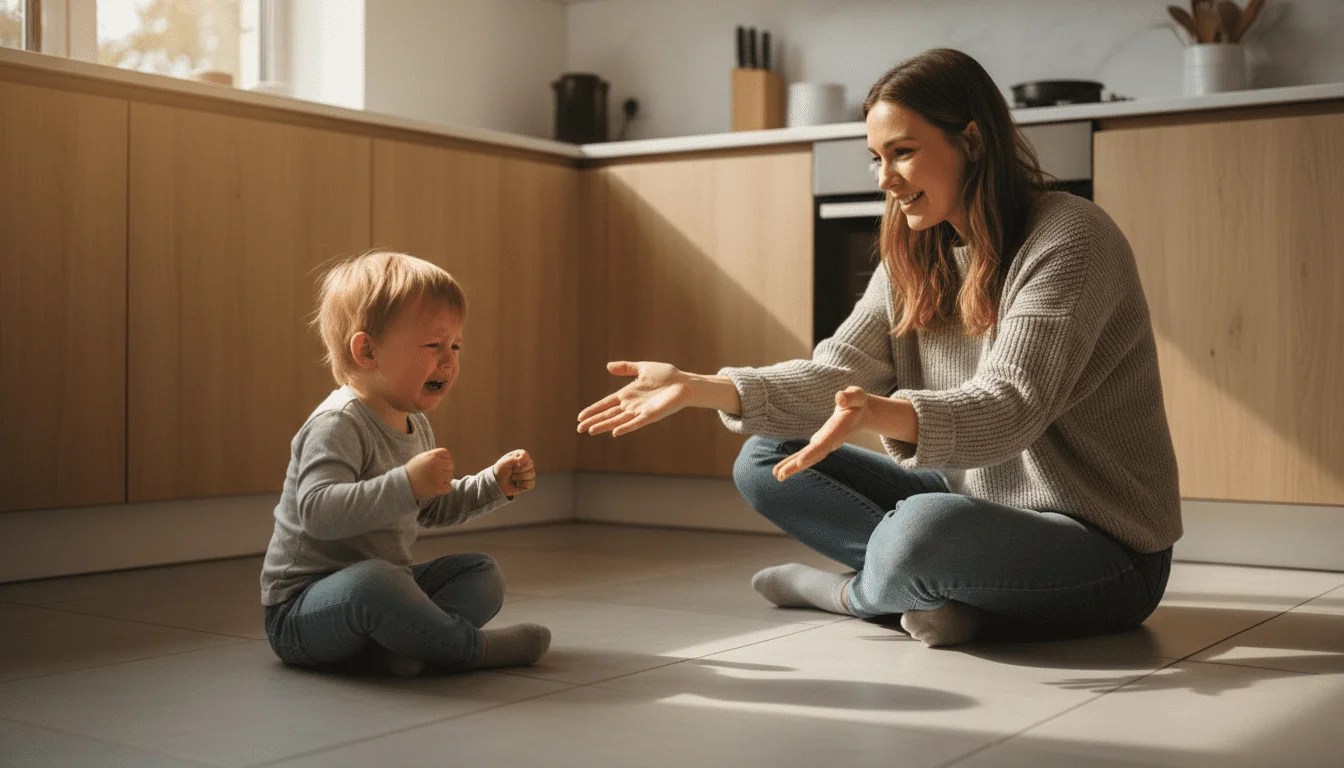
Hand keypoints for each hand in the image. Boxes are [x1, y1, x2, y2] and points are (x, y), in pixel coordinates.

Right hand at [406, 447, 454, 500]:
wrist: (402, 485)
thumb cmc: (412, 471)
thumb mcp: (421, 458)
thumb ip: (434, 456)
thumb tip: (448, 458)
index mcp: (431, 456)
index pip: (446, 454)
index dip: (444, 459)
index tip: (438, 465)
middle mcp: (435, 465)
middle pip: (450, 465)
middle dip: (445, 470)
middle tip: (436, 475)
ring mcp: (437, 477)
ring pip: (450, 476)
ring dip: (444, 480)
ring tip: (434, 481)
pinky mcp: (438, 488)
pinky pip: (448, 487)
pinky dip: (443, 488)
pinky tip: (435, 488)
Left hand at [494, 449, 535, 496]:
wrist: (497, 483)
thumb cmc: (500, 470)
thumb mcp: (504, 462)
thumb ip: (513, 459)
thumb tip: (522, 460)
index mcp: (520, 456)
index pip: (526, 455)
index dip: (521, 460)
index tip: (513, 464)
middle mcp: (526, 463)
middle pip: (531, 464)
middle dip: (520, 470)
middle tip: (512, 471)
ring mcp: (528, 473)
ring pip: (532, 474)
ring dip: (520, 477)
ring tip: (513, 478)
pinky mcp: (529, 483)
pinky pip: (532, 483)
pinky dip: (523, 484)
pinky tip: (517, 484)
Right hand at [577, 361, 692, 436]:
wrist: (685, 383)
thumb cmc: (667, 376)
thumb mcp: (643, 368)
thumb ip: (626, 368)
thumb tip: (608, 366)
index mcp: (627, 394)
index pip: (606, 404)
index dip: (593, 410)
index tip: (580, 417)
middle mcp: (631, 405)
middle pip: (608, 415)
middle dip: (593, 421)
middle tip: (579, 429)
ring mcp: (640, 411)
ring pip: (618, 420)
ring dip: (604, 426)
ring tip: (590, 431)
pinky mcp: (651, 415)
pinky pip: (635, 423)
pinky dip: (625, 428)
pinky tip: (614, 433)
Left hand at [773, 386, 872, 481]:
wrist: (861, 414)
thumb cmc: (857, 402)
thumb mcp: (857, 395)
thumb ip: (850, 397)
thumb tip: (840, 398)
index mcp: (838, 430)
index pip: (824, 443)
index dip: (812, 452)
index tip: (800, 462)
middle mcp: (831, 441)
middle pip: (813, 455)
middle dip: (798, 465)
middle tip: (781, 475)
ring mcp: (825, 444)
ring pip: (808, 458)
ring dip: (793, 467)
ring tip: (777, 476)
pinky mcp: (820, 443)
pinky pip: (806, 454)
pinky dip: (794, 462)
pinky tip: (781, 470)